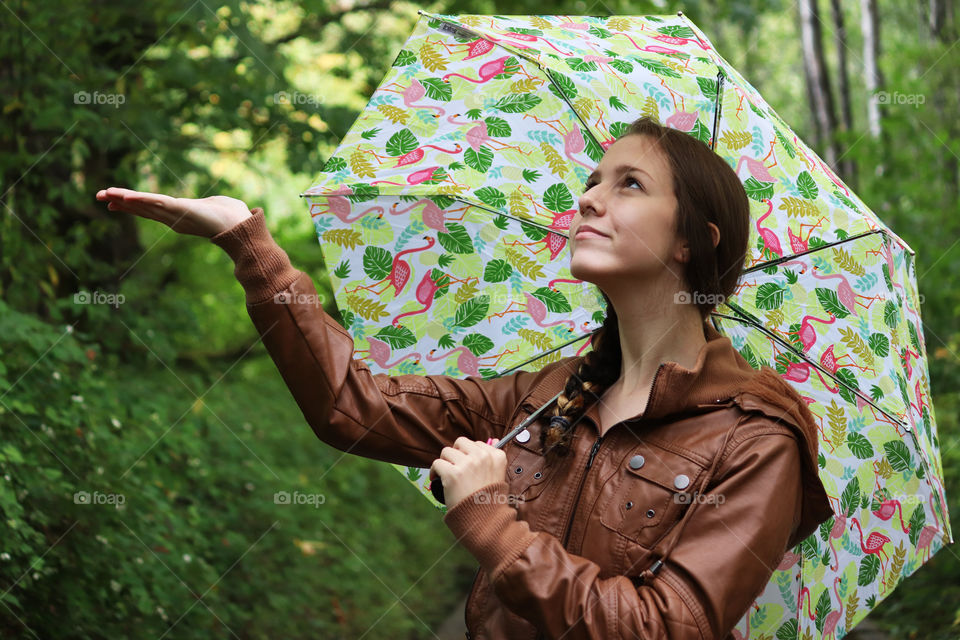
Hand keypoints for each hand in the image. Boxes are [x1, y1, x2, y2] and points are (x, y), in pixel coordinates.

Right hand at [95, 187, 251, 237]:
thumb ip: (214, 204)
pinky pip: (157, 203)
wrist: (242, 226)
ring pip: (145, 205)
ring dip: (124, 199)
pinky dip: (141, 200)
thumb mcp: (218, 205)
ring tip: (105, 194)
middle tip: (98, 196)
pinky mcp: (180, 210)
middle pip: (141, 207)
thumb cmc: (234, 216)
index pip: (149, 208)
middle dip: (120, 201)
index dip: (132, 204)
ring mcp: (175, 215)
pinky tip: (126, 197)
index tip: (114, 202)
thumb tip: (222, 203)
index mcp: (178, 215)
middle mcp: (173, 218)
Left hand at [429, 437, 505, 508]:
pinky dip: (434, 472)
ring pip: (447, 451)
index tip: (468, 466)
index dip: (469, 454)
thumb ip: (494, 458)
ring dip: (445, 462)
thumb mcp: (499, 475)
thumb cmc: (490, 500)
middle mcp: (483, 457)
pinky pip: (437, 463)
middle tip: (455, 467)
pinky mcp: (453, 474)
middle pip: (461, 442)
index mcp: (497, 456)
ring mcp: (468, 465)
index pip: (477, 443)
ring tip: (448, 474)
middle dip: (456, 453)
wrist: (485, 520)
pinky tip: (437, 479)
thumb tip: (494, 440)